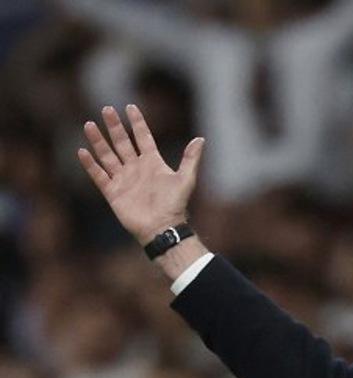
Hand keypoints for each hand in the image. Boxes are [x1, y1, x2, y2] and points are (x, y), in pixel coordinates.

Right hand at [78, 105, 204, 245]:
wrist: (162, 227)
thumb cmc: (175, 205)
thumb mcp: (185, 179)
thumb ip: (190, 158)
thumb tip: (201, 139)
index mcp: (152, 163)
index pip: (142, 137)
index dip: (137, 122)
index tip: (130, 106)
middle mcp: (136, 169)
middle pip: (122, 142)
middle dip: (114, 126)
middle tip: (106, 109)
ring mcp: (124, 180)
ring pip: (107, 156)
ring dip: (98, 141)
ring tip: (89, 125)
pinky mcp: (113, 193)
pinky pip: (99, 176)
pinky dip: (90, 165)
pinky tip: (82, 151)